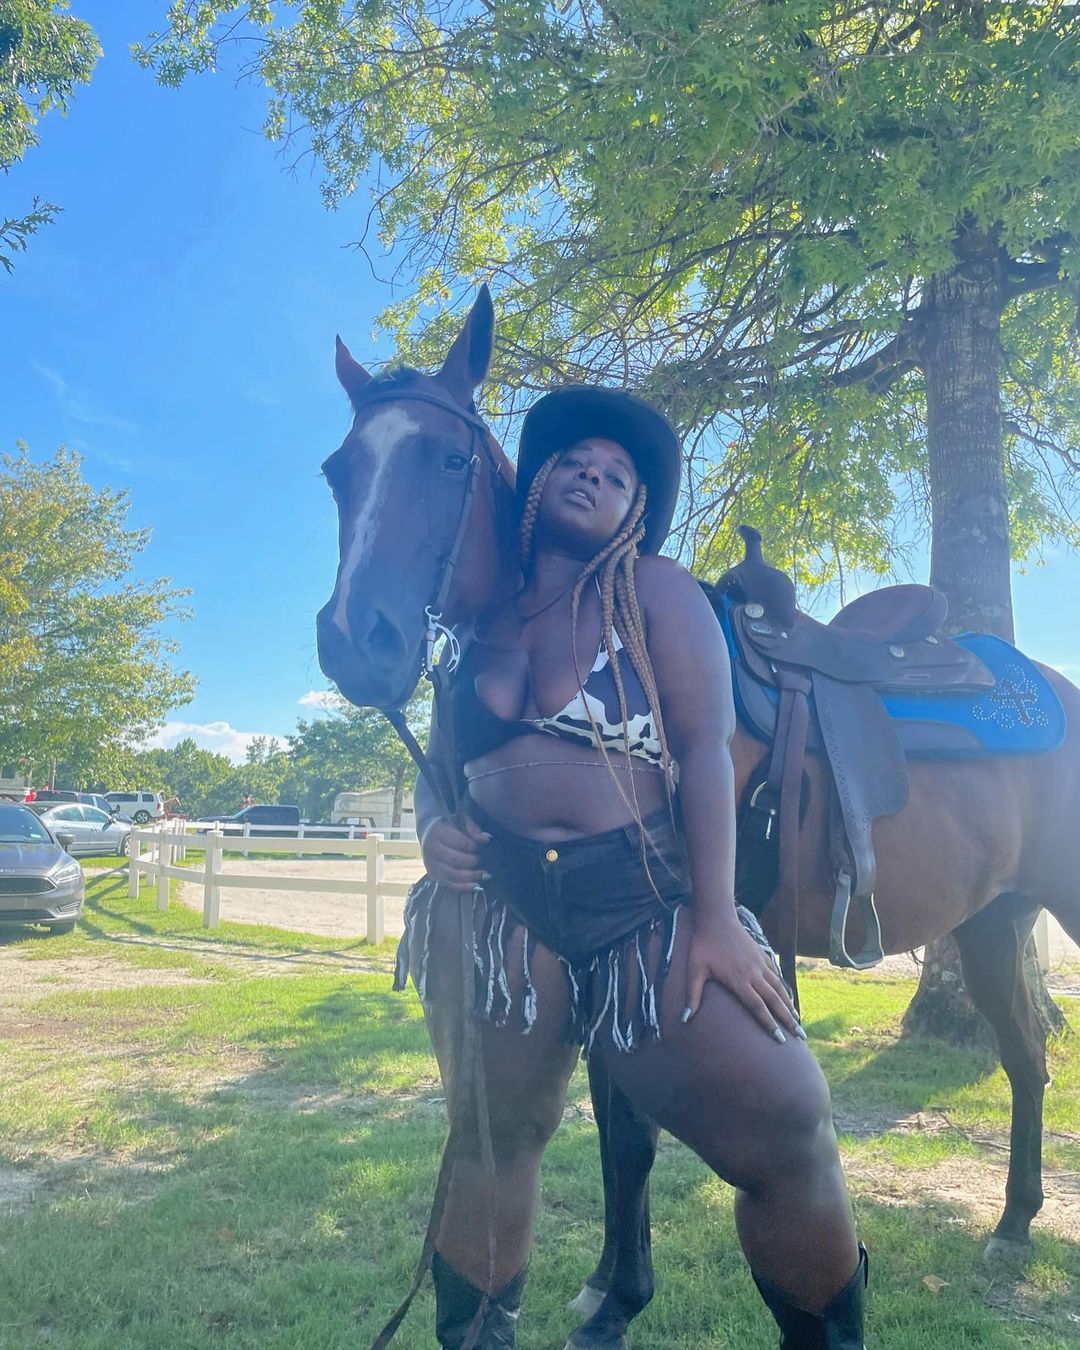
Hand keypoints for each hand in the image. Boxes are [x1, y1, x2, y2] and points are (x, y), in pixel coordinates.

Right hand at [420, 812, 490, 888]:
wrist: (428, 833)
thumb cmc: (449, 825)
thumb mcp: (460, 820)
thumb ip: (473, 828)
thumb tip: (486, 840)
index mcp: (437, 832)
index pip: (460, 842)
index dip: (474, 846)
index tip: (482, 846)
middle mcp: (430, 849)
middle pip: (456, 860)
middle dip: (473, 861)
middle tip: (483, 859)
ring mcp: (430, 864)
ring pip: (452, 875)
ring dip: (471, 877)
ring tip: (485, 875)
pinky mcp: (432, 875)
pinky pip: (449, 885)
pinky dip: (464, 887)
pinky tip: (477, 886)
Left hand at [683, 918, 803, 1042]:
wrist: (716, 917)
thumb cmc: (703, 944)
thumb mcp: (694, 969)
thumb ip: (692, 995)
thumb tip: (684, 1019)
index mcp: (739, 980)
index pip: (758, 1007)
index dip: (770, 1024)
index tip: (780, 1040)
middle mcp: (754, 973)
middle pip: (774, 1000)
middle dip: (788, 1020)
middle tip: (800, 1037)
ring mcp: (760, 964)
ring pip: (779, 988)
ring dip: (790, 1005)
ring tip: (798, 1021)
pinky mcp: (762, 955)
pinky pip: (776, 975)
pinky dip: (784, 987)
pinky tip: (788, 996)